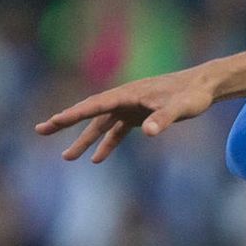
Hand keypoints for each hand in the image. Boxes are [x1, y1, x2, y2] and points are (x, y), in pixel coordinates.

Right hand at [35, 67, 221, 162]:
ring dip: (85, 139)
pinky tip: (98, 159)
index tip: (53, 121)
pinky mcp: (138, 114)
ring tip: (66, 157)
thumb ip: (164, 119)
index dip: (72, 114)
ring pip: (101, 125)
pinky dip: (107, 143)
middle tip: (40, 130)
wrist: (204, 86)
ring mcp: (130, 107)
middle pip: (90, 112)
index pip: (94, 105)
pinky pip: (117, 131)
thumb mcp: (181, 108)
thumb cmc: (193, 95)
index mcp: (128, 94)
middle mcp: (124, 98)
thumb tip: (148, 132)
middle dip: (65, 122)